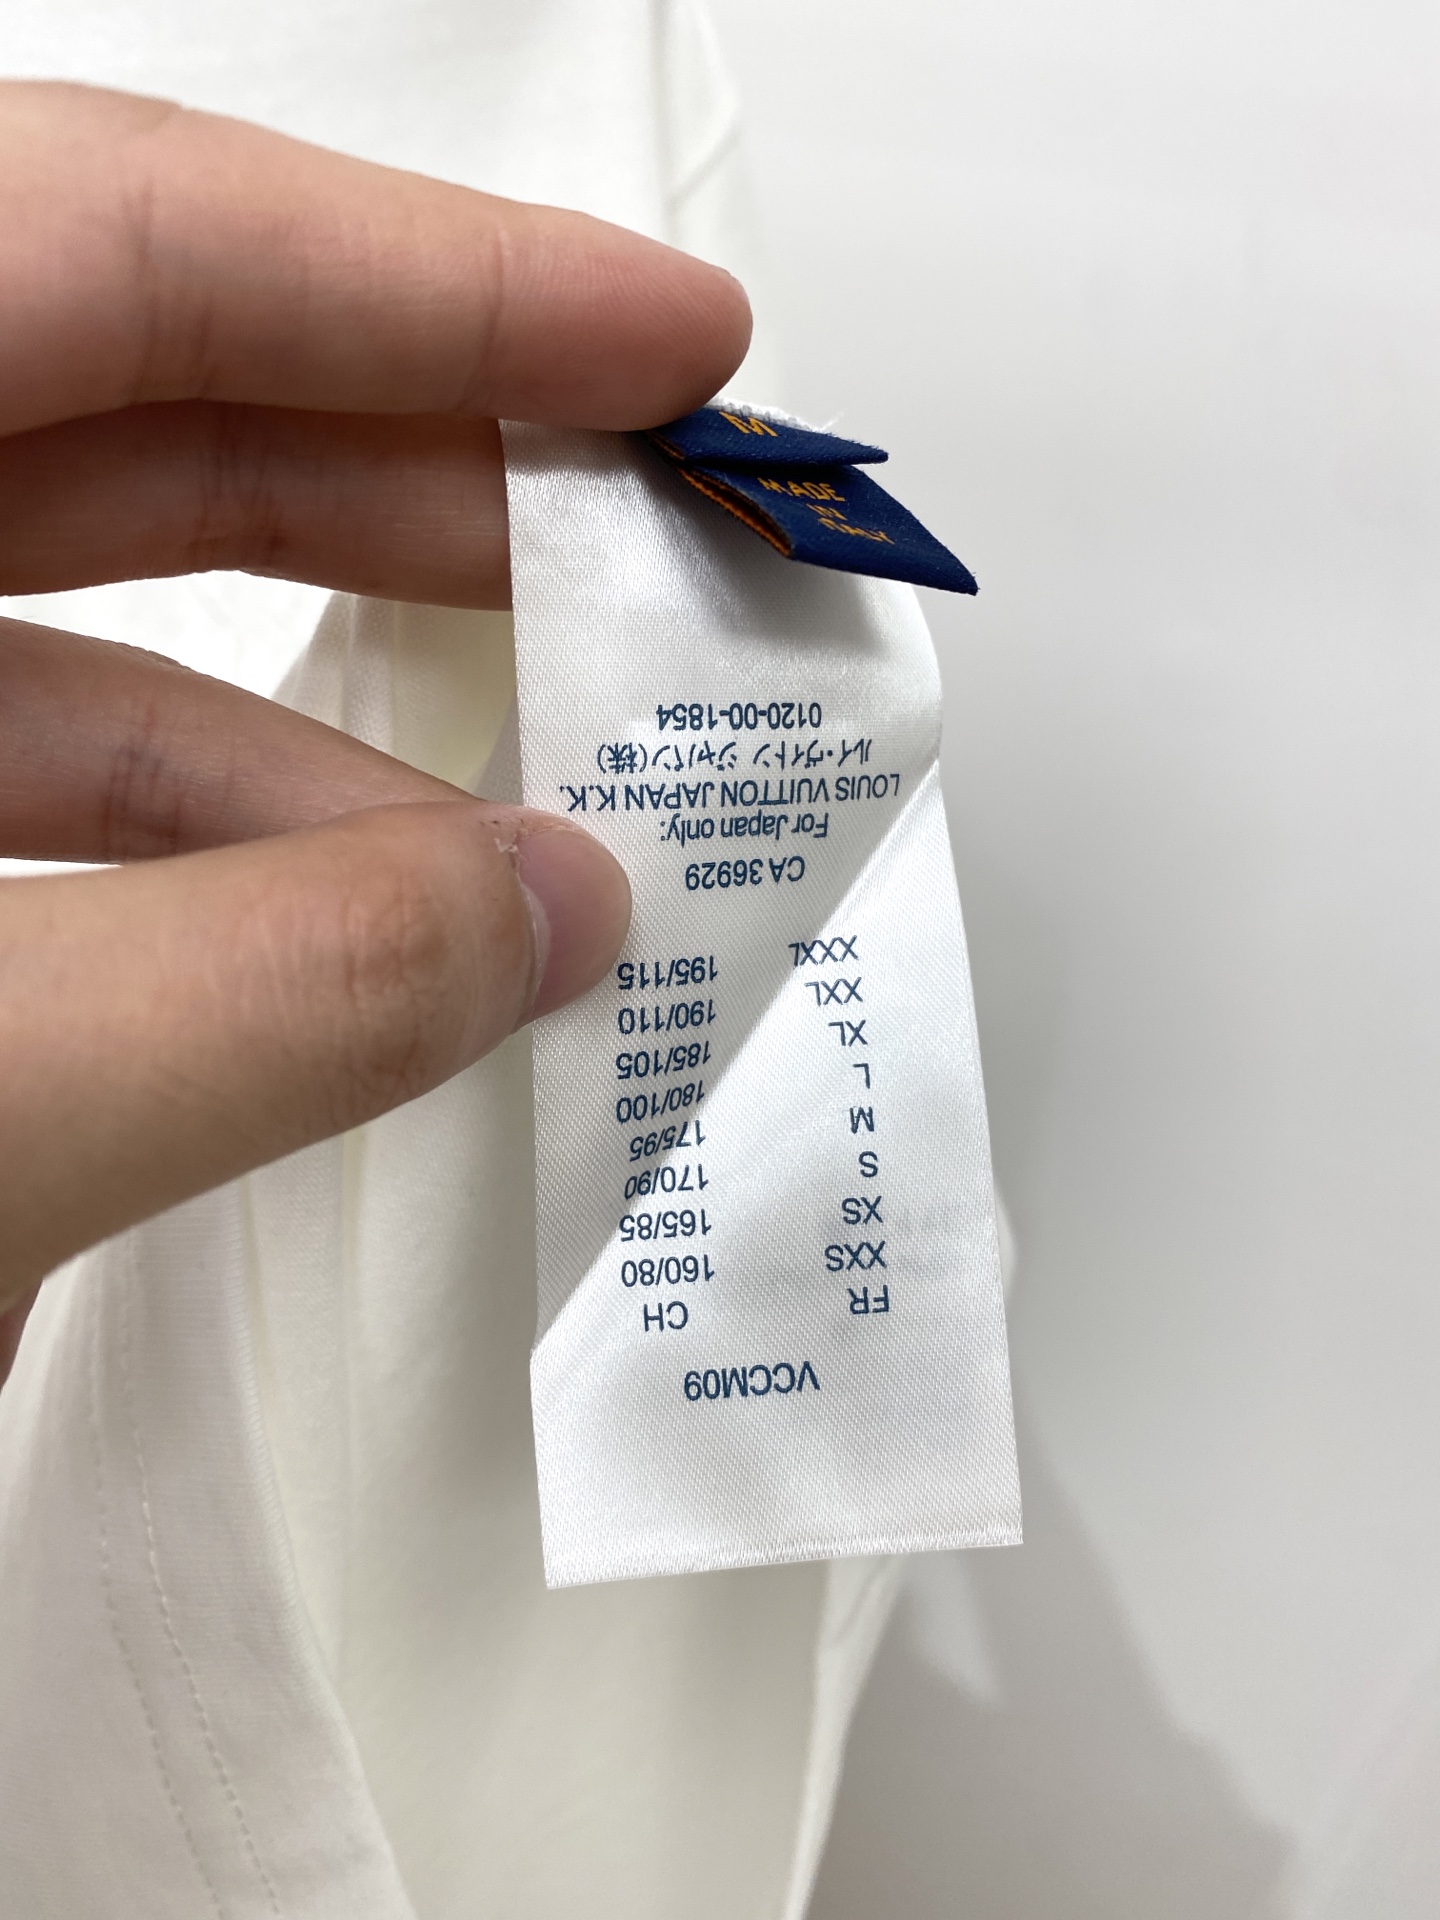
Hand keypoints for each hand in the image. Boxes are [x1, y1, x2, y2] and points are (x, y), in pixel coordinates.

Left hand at [0, 83, 750, 1361]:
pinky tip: (360, 919)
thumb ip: (274, 1001)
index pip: (107, 238)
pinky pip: (0, 755)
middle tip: (649, 516)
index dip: (427, 277)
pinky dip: (191, 824)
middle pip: (104, 374)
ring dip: (323, 678)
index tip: (677, 348)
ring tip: (555, 780)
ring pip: (53, 581)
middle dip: (411, 449)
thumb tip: (556, 921)